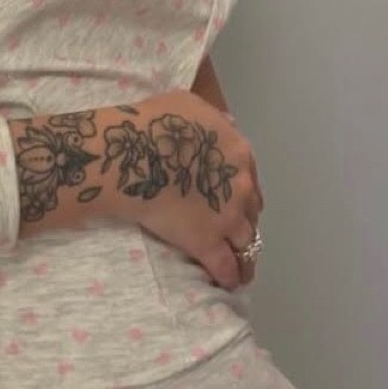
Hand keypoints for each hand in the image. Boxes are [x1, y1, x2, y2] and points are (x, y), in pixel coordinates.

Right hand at [105, 87, 262, 290]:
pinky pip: (225, 266)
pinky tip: (229, 283)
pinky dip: (230, 276)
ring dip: (246, 254)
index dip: (241, 190)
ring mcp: (227, 218)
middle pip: (252, 211)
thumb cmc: (156, 122)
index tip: (234, 200)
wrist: (135, 154)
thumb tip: (226, 126)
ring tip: (244, 267)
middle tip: (235, 231)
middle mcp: (241, 188)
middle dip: (245, 220)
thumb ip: (214, 119)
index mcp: (239, 153)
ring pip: (247, 242)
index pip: (250, 178)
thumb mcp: (190, 105)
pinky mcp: (207, 242)